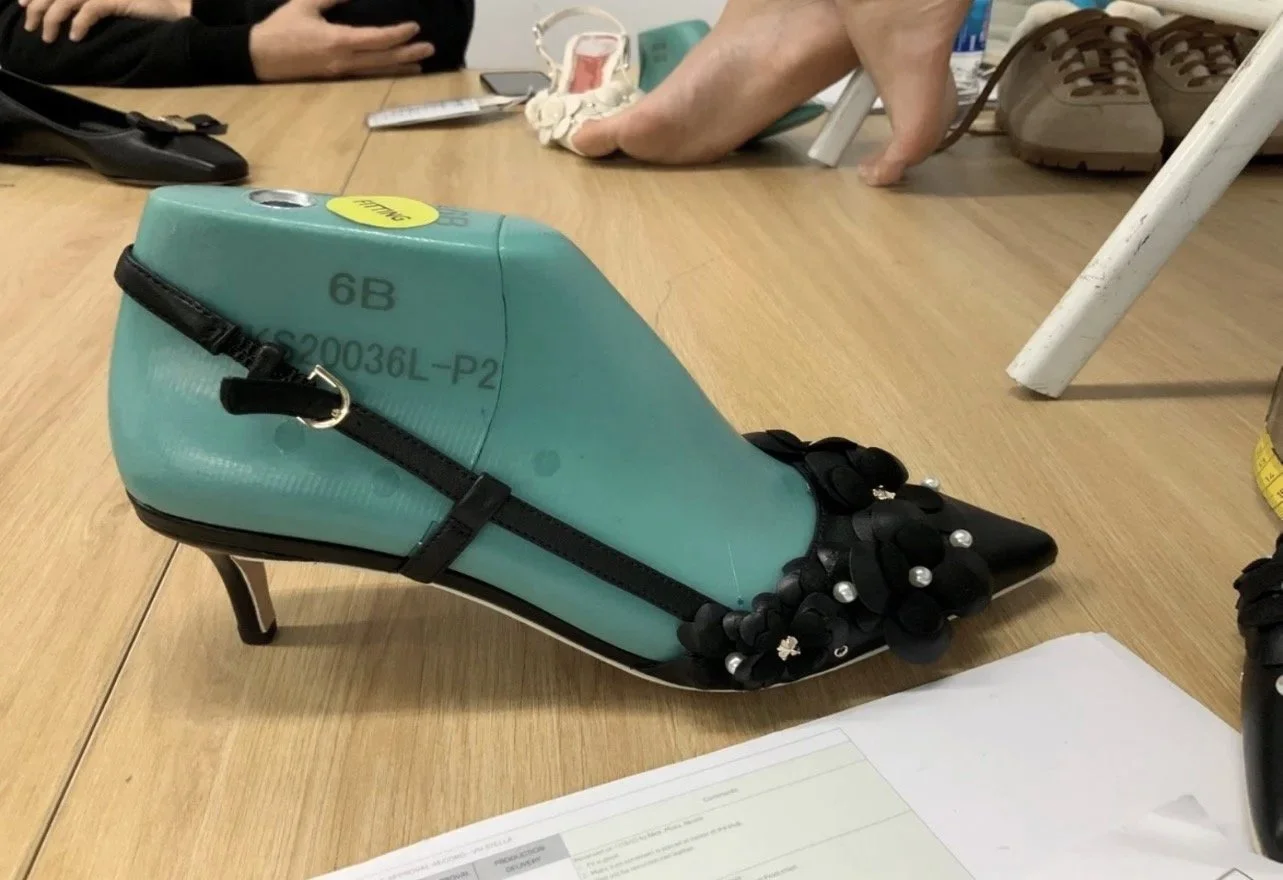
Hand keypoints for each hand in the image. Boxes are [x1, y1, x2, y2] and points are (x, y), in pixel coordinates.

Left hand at [20, 0, 187, 42]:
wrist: (175, 11)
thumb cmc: (145, 12)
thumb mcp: (111, 6)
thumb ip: (89, 7)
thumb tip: (65, 21)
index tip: (24, 7)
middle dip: (37, 8)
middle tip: (31, 27)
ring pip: (66, 0)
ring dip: (52, 19)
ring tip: (48, 38)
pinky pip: (91, 9)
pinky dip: (79, 23)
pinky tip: (75, 37)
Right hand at [249, 0, 433, 81]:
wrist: (259, 57)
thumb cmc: (280, 28)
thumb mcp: (305, 4)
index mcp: (337, 41)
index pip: (376, 39)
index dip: (397, 34)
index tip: (414, 27)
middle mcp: (343, 61)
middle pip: (383, 59)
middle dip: (408, 54)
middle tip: (430, 48)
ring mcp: (340, 73)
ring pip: (377, 71)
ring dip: (400, 68)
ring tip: (421, 65)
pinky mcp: (336, 77)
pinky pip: (366, 76)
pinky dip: (384, 73)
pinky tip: (395, 72)